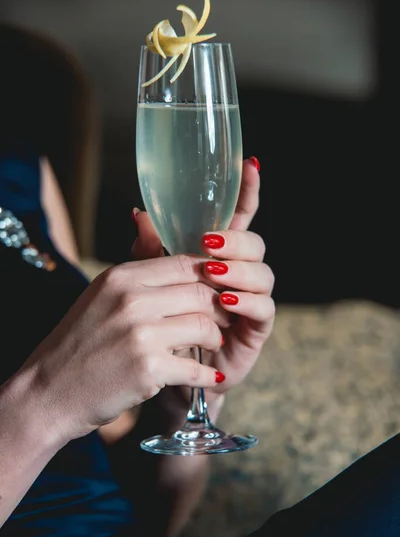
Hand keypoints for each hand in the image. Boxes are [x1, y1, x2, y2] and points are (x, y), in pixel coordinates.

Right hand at [19, 255, 229, 443]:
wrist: (50, 390)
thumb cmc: (81, 343)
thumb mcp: (102, 296)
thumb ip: (140, 273)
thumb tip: (174, 252)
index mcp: (122, 277)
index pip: (185, 263)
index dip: (211, 276)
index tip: (220, 290)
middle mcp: (131, 299)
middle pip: (201, 292)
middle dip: (221, 308)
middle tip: (224, 320)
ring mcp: (139, 334)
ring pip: (203, 326)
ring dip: (215, 339)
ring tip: (212, 345)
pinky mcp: (147, 368)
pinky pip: (195, 367)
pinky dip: (206, 374)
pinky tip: (209, 376)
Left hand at [132, 157, 274, 424]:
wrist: (168, 372)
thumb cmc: (163, 322)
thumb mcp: (152, 282)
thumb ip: (151, 250)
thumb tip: (139, 212)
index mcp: (218, 256)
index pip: (238, 218)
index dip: (246, 191)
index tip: (249, 163)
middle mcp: (239, 273)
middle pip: (255, 243)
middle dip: (235, 239)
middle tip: (208, 244)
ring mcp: (251, 299)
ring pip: (263, 272)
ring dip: (239, 269)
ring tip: (212, 274)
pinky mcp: (256, 328)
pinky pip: (263, 307)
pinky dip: (245, 301)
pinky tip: (224, 301)